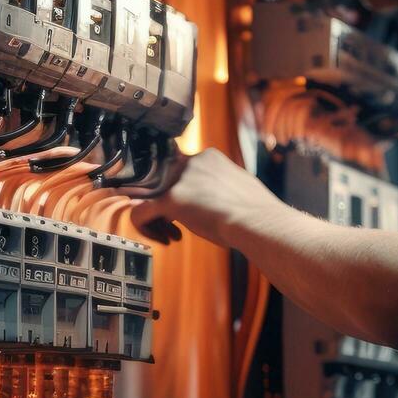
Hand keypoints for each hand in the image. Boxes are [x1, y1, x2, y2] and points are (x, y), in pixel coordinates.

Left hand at [132, 149, 285, 248]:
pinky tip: (162, 239)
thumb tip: (211, 200)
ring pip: (148, 197)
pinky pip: (140, 213)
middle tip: (175, 226)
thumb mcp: (237, 188)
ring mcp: (178, 179)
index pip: (179, 171)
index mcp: (208, 157)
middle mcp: (190, 162)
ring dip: (158, 219)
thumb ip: (218, 187)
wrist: (258, 221)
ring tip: (172, 235)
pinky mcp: (169, 199)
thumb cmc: (255, 213)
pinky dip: (145, 227)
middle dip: (166, 207)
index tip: (186, 210)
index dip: (180, 193)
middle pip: (161, 182)